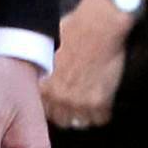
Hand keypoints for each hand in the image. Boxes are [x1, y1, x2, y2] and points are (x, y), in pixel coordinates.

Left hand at [44, 0, 131, 129]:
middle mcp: (58, 98)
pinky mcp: (99, 102)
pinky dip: (103, 112)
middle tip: (77, 101)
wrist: (99, 25)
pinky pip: (100, 119)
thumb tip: (44, 78)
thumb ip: (45, 71)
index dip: (53, 105)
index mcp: (43, 86)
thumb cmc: (74, 30)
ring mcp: (78, 102)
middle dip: (68, 112)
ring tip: (90, 102)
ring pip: (81, 123)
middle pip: (62, 120)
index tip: (59, 101)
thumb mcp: (49, 50)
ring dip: (85, 114)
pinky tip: (103, 98)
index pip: (44, 110)